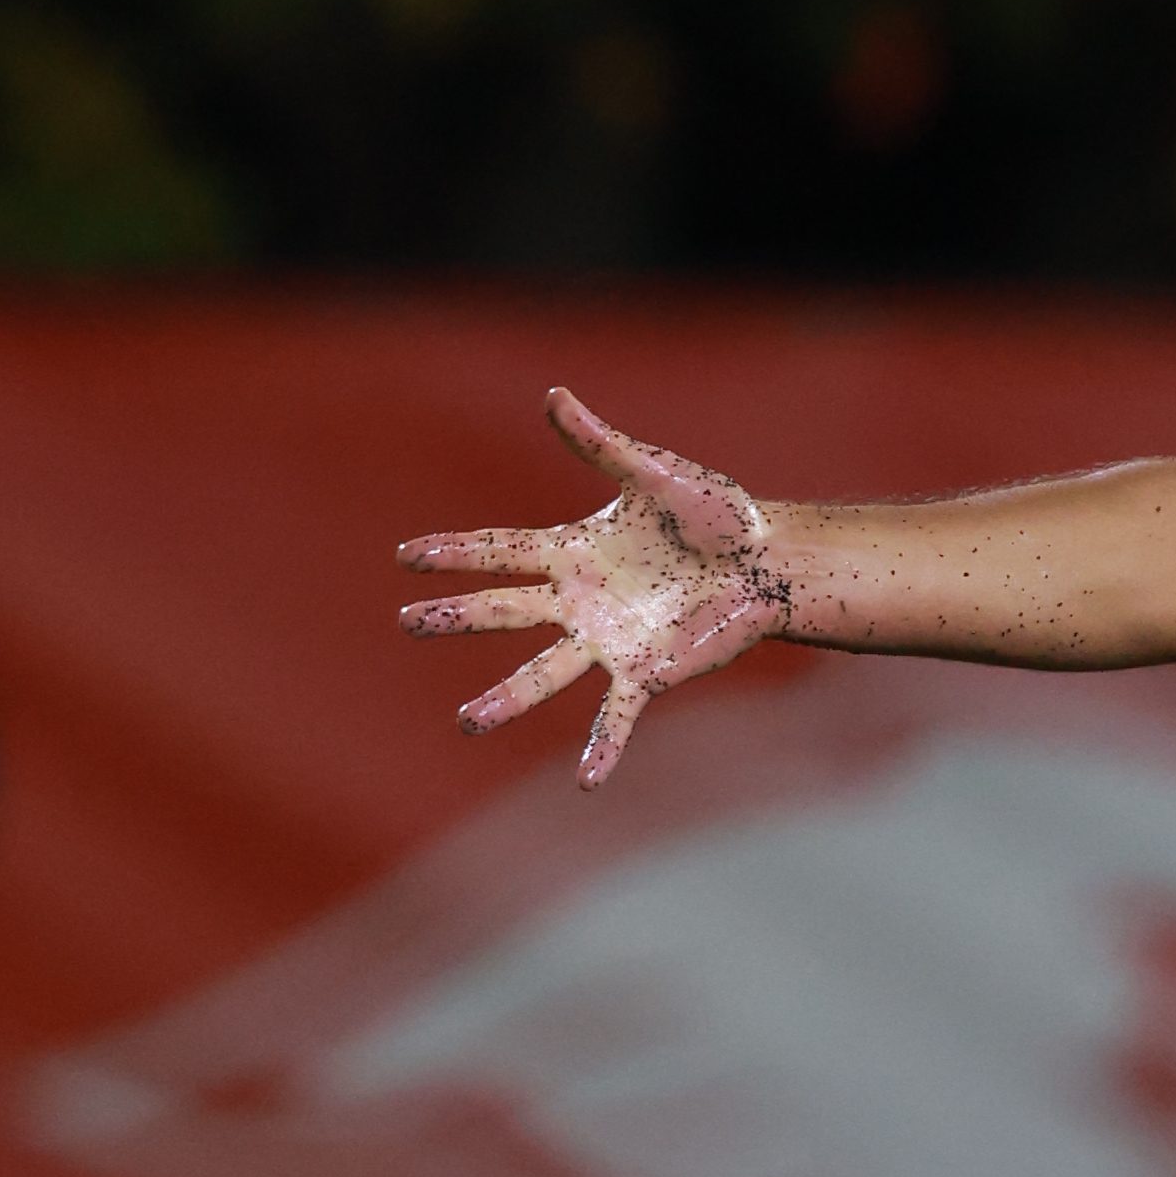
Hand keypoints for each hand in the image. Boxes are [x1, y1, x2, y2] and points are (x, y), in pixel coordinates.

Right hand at [399, 386, 790, 784]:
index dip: (455, 552)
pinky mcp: (648, 671)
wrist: (770, 561)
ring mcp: (609, 640)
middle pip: (507, 611)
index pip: (501, 551)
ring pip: (545, 673)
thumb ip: (600, 445)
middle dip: (457, 616)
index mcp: (575, 550)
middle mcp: (581, 600)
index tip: (405, 556)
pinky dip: (603, 748)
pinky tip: (587, 781)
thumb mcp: (653, 474)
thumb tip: (553, 395)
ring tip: (467, 722)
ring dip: (507, 698)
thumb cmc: (715, 515)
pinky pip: (618, 715)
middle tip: (408, 621)